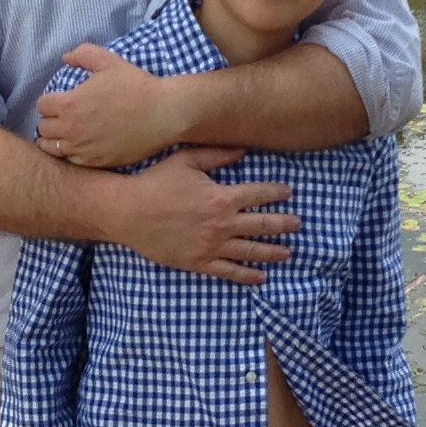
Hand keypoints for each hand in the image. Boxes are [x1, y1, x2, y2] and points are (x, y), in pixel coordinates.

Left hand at [35, 45, 187, 168]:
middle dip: (50, 120)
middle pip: (43, 128)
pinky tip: (81, 146)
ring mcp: (83, 149)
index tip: (59, 100)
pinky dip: (72, 153)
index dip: (50, 101)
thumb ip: (83, 54)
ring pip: (53, 148)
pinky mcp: (96, 162)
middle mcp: (71, 129)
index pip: (42, 105)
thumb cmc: (136, 86)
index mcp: (69, 104)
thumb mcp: (109, 61)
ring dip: (56, 139)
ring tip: (67, 133)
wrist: (163, 114)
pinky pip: (71, 161)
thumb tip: (65, 58)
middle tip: (63, 117)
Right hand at [111, 146, 297, 282]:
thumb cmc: (155, 182)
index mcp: (221, 197)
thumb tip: (244, 148)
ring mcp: (210, 246)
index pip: (259, 194)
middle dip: (284, 224)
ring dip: (272, 252)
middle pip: (262, 225)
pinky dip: (247, 276)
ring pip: (250, 251)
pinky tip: (261, 278)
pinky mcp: (198, 262)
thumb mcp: (186, 160)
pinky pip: (228, 272)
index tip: (289, 193)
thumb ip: (217, 154)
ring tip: (288, 252)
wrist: (127, 212)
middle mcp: (221, 224)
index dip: (277, 193)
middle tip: (298, 224)